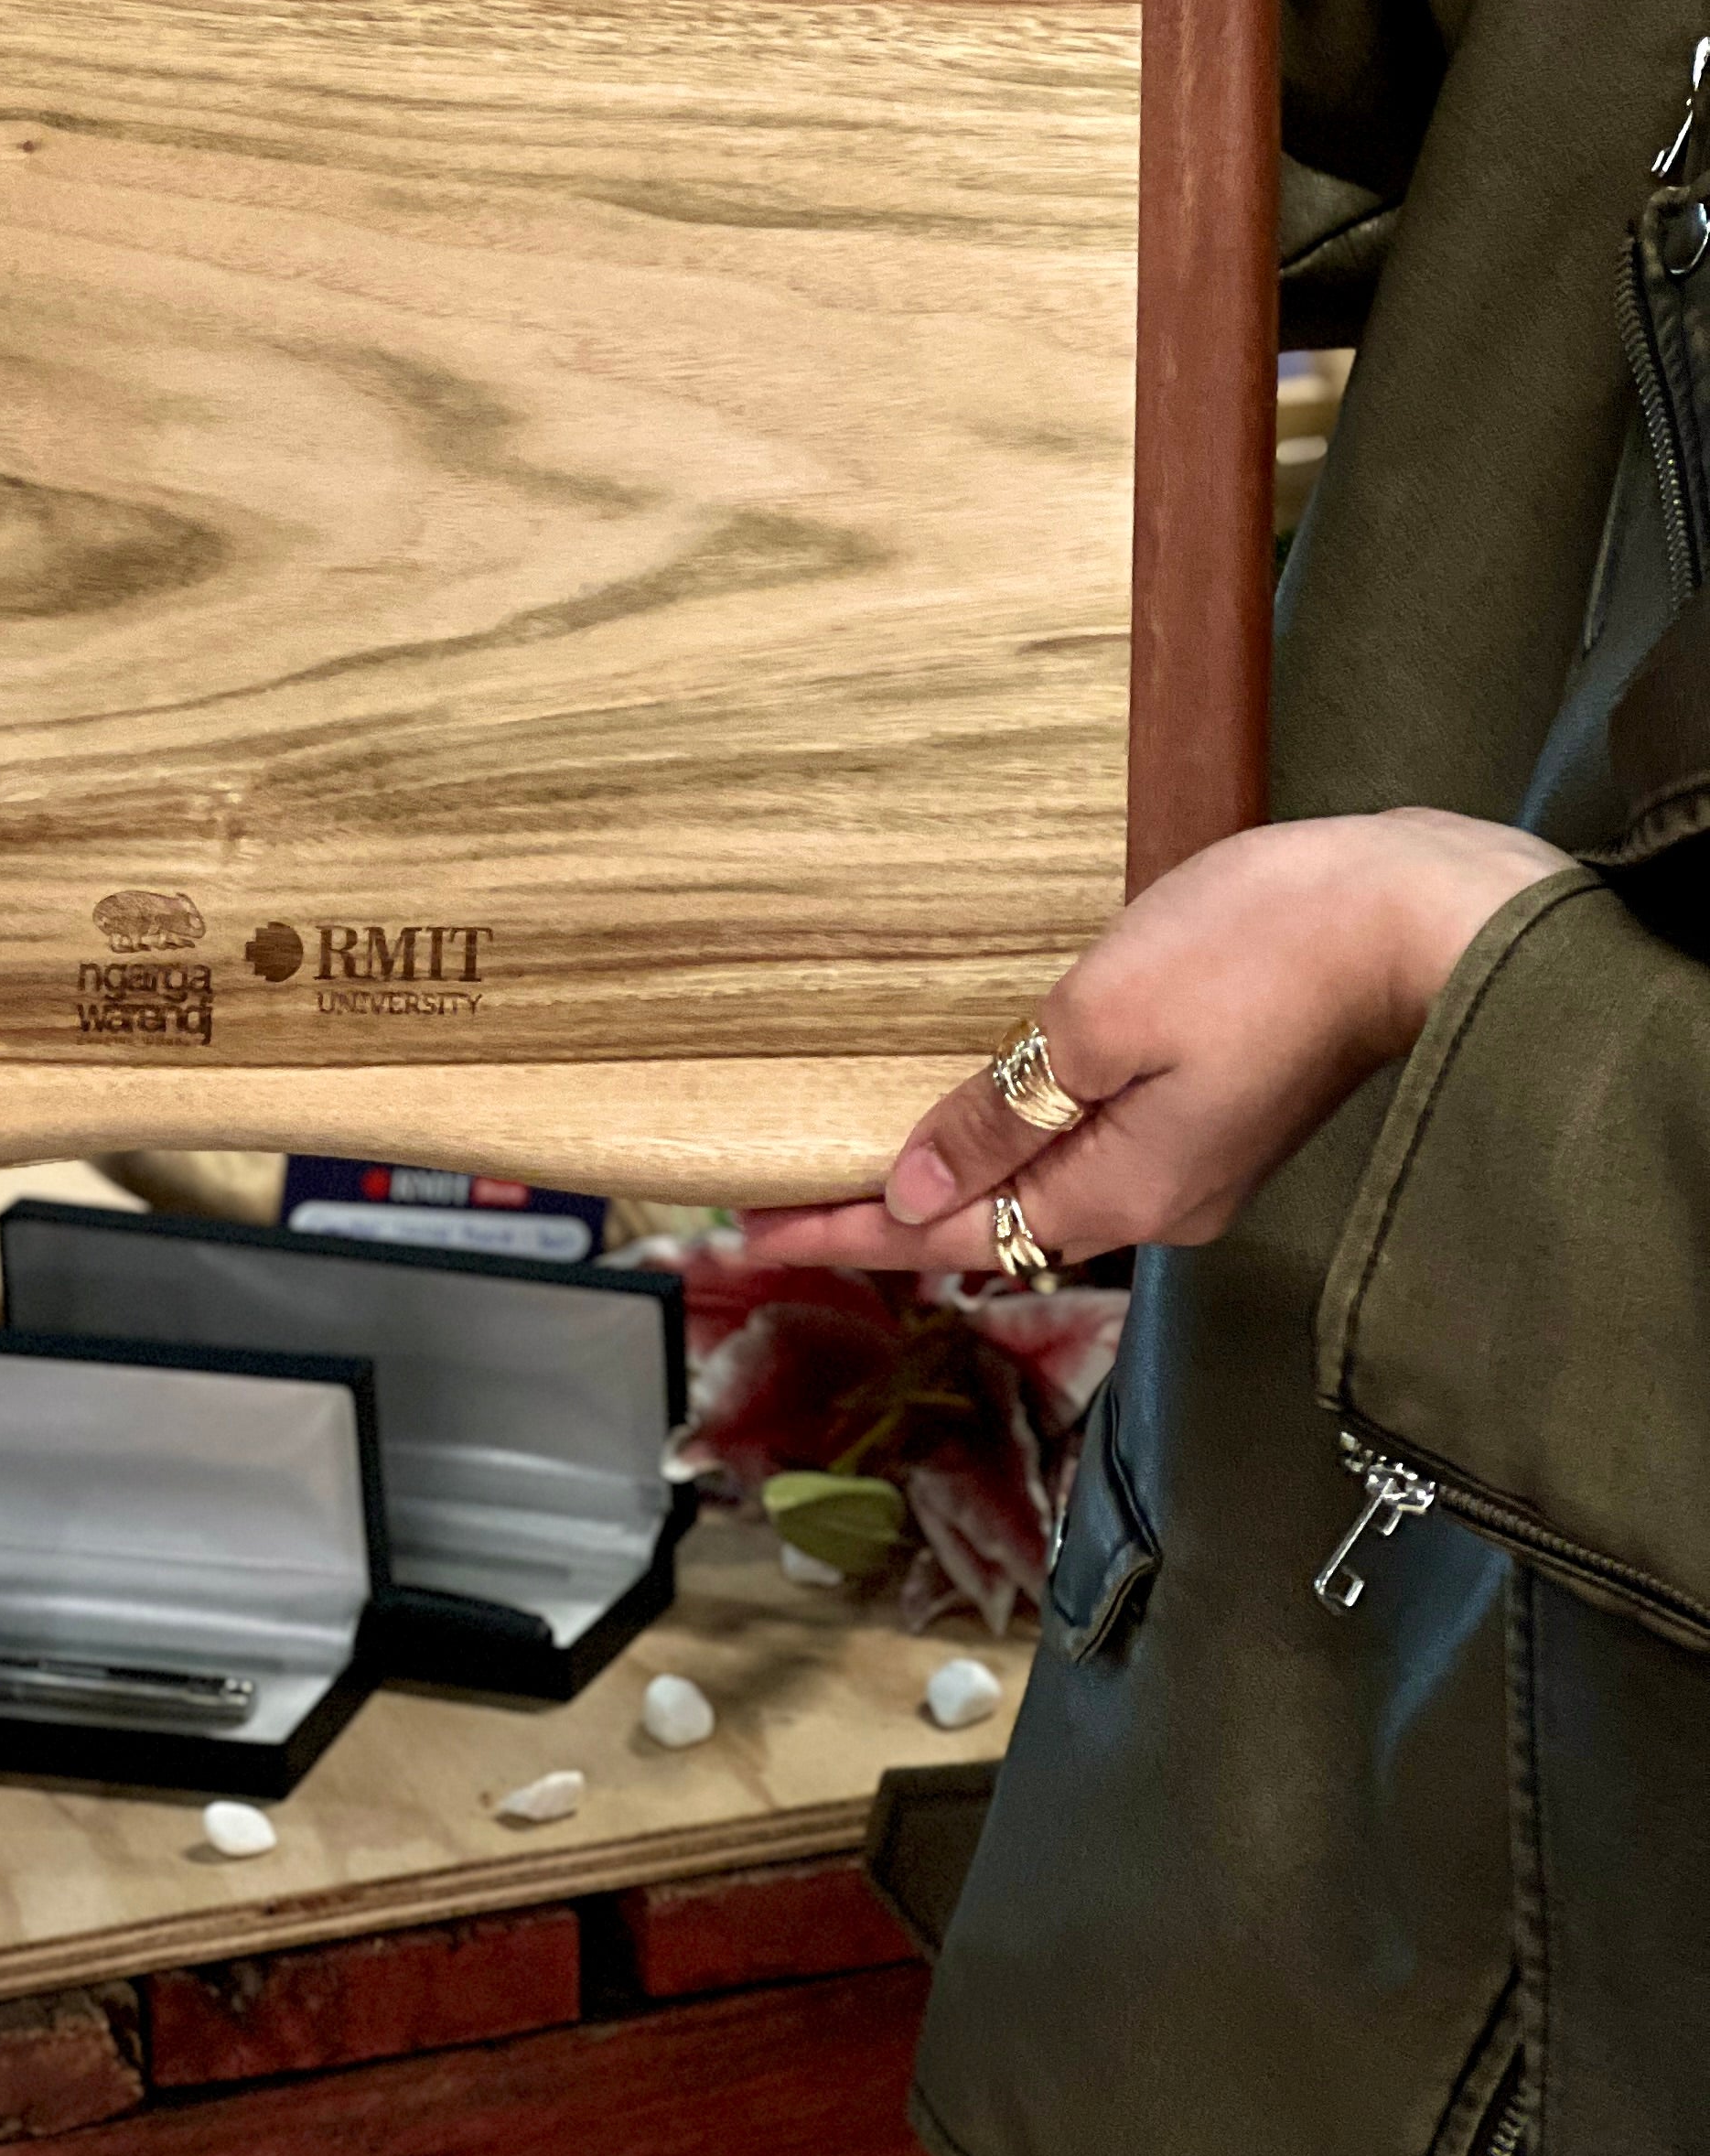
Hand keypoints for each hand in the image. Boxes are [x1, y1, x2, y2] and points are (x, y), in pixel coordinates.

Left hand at [745, 809, 1569, 1273]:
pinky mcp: (1221, 1111)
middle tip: (774, 1205)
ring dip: (946, 1181)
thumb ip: (1004, 1114)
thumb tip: (916, 1192)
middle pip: (986, 1224)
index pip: (940, 1234)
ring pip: (1038, 1189)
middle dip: (880, 1218)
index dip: (836, 1233)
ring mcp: (1195, 1161)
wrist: (1418, 917)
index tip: (738, 1238)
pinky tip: (980, 1117)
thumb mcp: (1101, 1021)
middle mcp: (1157, 1201)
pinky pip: (1087, 1149)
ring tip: (855, 1166)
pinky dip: (1013, 1144)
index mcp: (1119, 1189)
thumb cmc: (1261, 947)